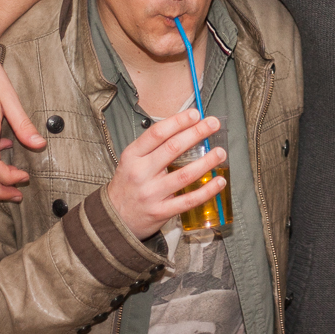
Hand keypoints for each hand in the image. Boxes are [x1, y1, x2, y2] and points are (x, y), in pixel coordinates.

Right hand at [107, 110, 226, 239]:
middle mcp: (140, 173)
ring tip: (221, 152)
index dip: (178, 121)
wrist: (114, 219)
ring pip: (184, 175)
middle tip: (213, 124)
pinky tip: (219, 181)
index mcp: (132, 156)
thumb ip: (154, 147)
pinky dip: (207, 191)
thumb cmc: (128, 184)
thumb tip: (186, 127)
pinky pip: (188, 200)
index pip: (157, 134)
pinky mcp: (160, 212)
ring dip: (206, 162)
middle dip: (196, 133)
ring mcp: (151, 194)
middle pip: (173, 149)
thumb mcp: (132, 161)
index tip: (195, 114)